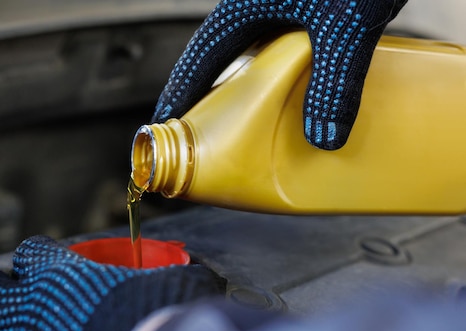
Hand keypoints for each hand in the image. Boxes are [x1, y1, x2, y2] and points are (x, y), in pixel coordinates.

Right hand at [152, 0, 407, 149]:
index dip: (180, 94)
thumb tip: (324, 139)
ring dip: (252, 92)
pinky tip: (305, 100)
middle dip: (212, 99)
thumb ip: (333, 82)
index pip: (200, 58)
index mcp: (244, 7)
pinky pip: (291, 54)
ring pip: (257, 59)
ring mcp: (287, 8)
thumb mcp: (344, 27)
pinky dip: (289, 80)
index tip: (164, 126)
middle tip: (207, 136)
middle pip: (223, 61)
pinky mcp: (316, 11)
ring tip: (251, 127)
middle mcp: (259, 8)